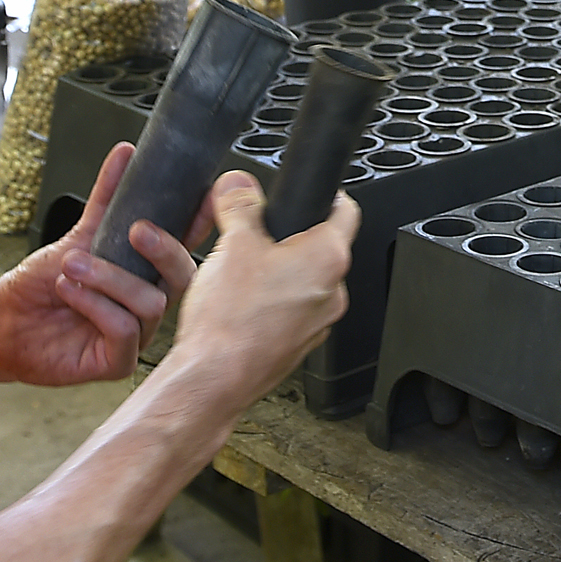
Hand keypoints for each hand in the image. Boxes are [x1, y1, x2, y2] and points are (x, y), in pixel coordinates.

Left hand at [0, 142, 207, 386]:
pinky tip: (70, 294)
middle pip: (184, 278)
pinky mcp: (116, 362)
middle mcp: (146, 305)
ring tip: (73, 266)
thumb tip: (125, 154)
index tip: (207, 198)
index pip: (186, 248)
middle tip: (136, 231)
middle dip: (164, 250)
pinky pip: (124, 331)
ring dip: (109, 278)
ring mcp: (136, 337)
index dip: (202, 226)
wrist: (3, 320)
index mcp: (146, 275)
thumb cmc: (41, 286)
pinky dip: (95, 305)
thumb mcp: (79, 234)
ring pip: (151, 303)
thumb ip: (106, 197)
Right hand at [155, 172, 358, 417]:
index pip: (346, 211)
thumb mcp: (233, 243)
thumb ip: (239, 204)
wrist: (214, 378)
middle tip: (258, 235)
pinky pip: (293, 312)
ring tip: (244, 275)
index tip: (315, 193)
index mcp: (328, 258)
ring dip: (280, 273)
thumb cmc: (231, 321)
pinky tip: (242, 306)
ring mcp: (318, 322)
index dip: (329, 196)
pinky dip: (273, 304)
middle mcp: (333, 292)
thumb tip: (239, 183)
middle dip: (290, 238)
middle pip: (320, 248)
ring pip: (305, 283)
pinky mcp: (299, 344)